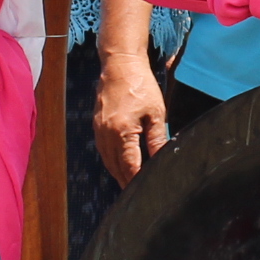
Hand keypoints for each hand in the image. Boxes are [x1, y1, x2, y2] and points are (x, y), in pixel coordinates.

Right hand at [93, 44, 167, 186]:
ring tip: (130, 185)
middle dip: (126, 182)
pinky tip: (121, 164)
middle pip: (116, 168)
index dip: (138, 181)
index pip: (130, 167)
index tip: (147, 192)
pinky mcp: (97, 125)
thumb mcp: (156, 113)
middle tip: (138, 195)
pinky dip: (112, 160)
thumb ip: (157, 139)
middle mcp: (106, 134)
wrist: (120, 65)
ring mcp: (99, 130)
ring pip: (107, 161)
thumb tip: (162, 159)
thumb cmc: (141, 85)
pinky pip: (104, 150)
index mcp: (122, 132)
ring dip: (118, 173)